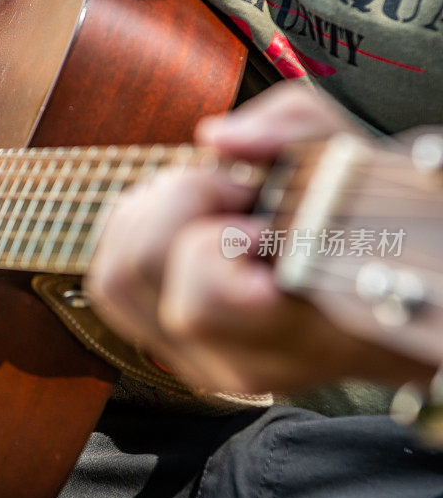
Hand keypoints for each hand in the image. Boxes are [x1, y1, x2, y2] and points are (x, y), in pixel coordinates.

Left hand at [87, 83, 434, 393]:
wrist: (384, 301)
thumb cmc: (367, 227)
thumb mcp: (350, 157)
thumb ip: (291, 132)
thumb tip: (214, 137)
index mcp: (299, 336)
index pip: (203, 299)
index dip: (218, 237)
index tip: (259, 211)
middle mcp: (238, 365)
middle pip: (136, 274)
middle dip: (175, 202)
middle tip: (230, 187)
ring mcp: (199, 364)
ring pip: (113, 281)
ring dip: (147, 214)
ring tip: (203, 196)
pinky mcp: (175, 349)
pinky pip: (114, 288)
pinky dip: (132, 234)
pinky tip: (179, 217)